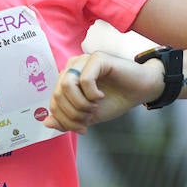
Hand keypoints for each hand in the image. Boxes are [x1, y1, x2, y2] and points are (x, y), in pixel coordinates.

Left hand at [41, 51, 159, 131]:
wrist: (140, 91)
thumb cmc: (114, 100)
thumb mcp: (87, 116)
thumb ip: (67, 119)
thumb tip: (46, 122)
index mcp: (67, 79)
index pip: (53, 102)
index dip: (65, 120)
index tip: (82, 128)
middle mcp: (72, 67)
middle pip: (57, 94)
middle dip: (73, 114)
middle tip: (89, 119)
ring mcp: (83, 60)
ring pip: (67, 85)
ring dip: (80, 103)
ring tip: (94, 107)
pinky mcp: (97, 58)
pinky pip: (84, 79)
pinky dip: (91, 94)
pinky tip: (100, 96)